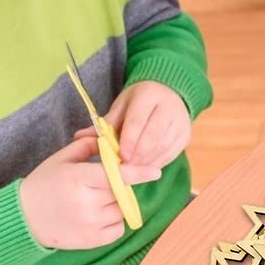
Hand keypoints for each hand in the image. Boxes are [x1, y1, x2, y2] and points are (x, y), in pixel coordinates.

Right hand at [19, 136, 160, 249]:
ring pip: (120, 211)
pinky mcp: (91, 241)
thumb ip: (86, 147)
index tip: (156, 172)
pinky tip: (97, 216)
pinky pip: (117, 230)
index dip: (138, 173)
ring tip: (95, 202)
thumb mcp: (61, 159)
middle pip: (120, 192)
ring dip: (115, 205)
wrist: (23, 218)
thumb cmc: (43, 184)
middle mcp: (86, 202)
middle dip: (119, 187)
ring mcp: (90, 224)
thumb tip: (110, 142)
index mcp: (79, 178)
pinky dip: (113, 222)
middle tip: (103, 186)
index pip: (115, 175)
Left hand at [74, 81, 191, 167]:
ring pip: (162, 148)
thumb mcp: (122, 105)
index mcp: (149, 96)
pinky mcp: (185, 135)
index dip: (129, 141)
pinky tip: (144, 169)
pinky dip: (156, 164)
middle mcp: (168, 108)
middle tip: (123, 170)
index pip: (138, 121)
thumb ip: (104, 124)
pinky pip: (171, 154)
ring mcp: (180, 122)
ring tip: (131, 172)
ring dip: (146, 163)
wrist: (169, 92)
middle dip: (137, 156)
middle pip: (152, 137)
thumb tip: (79, 137)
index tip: (121, 157)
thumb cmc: (140, 100)